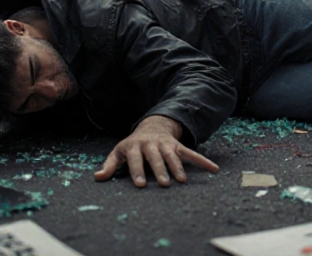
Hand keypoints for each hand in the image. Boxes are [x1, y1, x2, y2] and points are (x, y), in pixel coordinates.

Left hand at [93, 115, 217, 187]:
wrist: (151, 126)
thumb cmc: (132, 145)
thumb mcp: (119, 152)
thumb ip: (110, 165)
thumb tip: (97, 178)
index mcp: (134, 146)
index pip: (135, 159)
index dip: (137, 170)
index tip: (140, 184)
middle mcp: (151, 144)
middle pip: (155, 158)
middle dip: (160, 170)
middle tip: (164, 184)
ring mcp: (166, 145)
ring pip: (172, 155)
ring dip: (177, 167)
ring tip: (181, 181)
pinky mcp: (178, 146)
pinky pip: (191, 153)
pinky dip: (203, 161)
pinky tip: (213, 169)